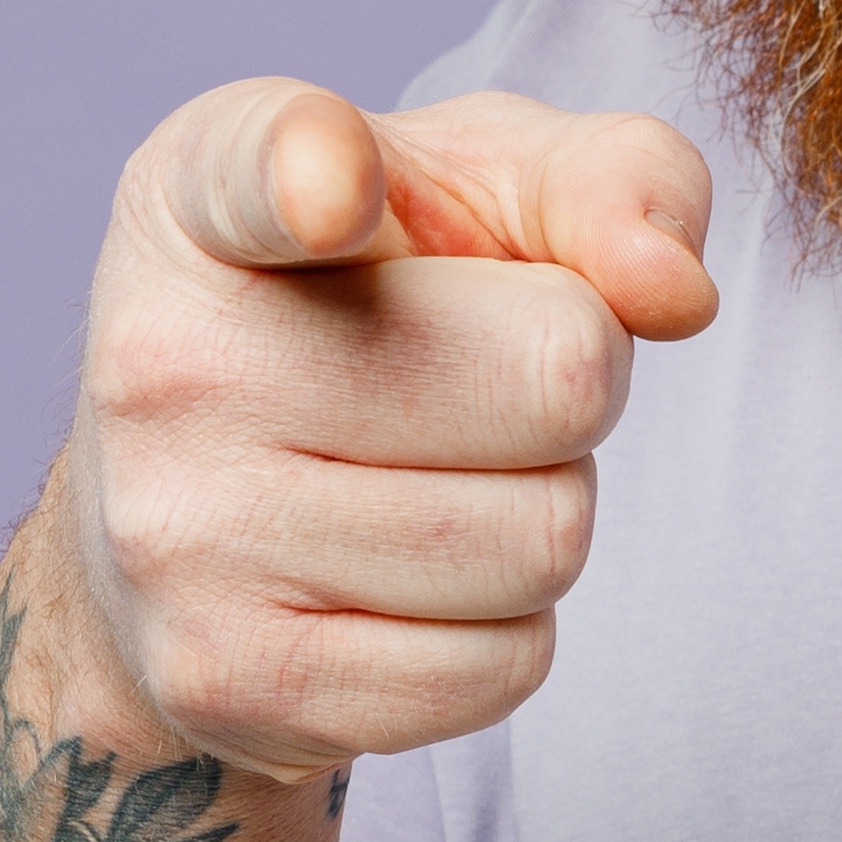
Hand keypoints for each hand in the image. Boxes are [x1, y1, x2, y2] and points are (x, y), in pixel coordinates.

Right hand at [58, 80, 718, 785]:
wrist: (187, 524)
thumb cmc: (376, 309)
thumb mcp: (486, 190)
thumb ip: (611, 179)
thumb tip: (676, 290)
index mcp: (208, 194)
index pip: (264, 165)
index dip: (315, 173)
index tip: (333, 189)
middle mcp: (165, 355)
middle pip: (560, 380)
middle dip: (576, 390)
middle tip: (479, 388)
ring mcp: (178, 530)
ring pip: (545, 542)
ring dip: (545, 514)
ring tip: (438, 480)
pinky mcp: (221, 676)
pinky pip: (501, 671)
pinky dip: (505, 631)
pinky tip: (408, 584)